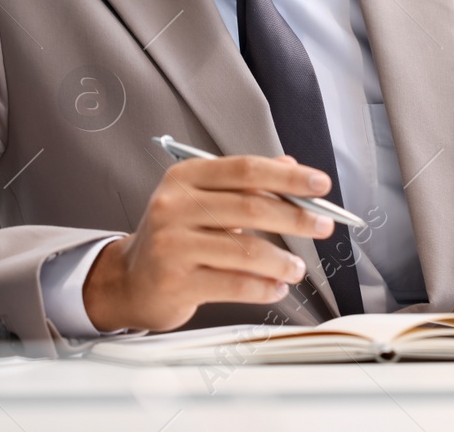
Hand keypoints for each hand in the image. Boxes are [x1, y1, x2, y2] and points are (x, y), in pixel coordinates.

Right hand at [82, 154, 334, 332]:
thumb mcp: (203, 199)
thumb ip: (245, 184)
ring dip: (283, 261)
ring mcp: (173, 245)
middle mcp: (174, 206)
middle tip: (323, 225)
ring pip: (247, 250)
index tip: (320, 185)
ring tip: (297, 268)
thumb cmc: (175, 237)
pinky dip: (264, 288)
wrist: (130, 281)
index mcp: (185, 177)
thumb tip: (291, 167)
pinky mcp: (177, 282)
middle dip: (296, 217)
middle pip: (250, 207)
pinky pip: (236, 285)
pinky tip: (275, 287)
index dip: (287, 177)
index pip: (245, 170)